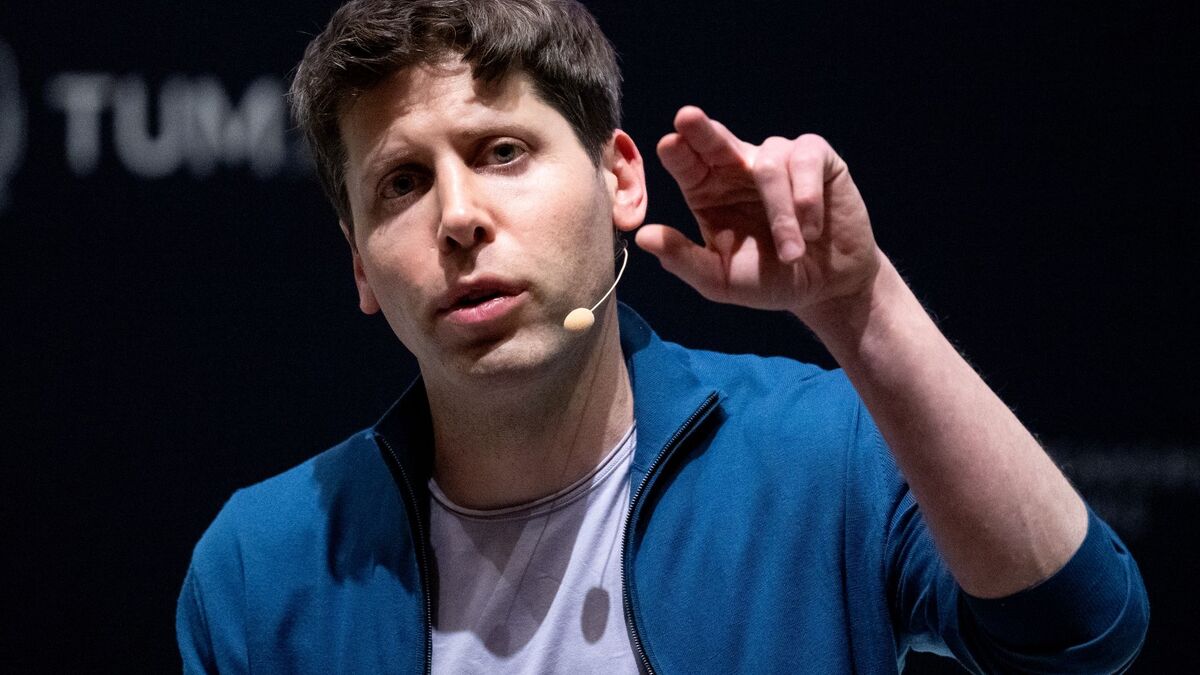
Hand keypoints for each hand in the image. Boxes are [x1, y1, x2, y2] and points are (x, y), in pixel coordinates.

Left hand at [635, 106, 880, 321]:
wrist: (826, 287)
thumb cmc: (769, 280)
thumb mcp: (721, 280)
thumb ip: (684, 260)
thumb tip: (642, 237)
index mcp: (707, 190)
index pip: (686, 162)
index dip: (678, 151)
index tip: (669, 145)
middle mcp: (737, 167)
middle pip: (715, 139)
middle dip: (702, 129)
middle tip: (687, 118)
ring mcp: (777, 158)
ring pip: (767, 165)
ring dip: (781, 215)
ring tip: (792, 253)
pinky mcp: (816, 158)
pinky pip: (805, 160)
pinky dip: (806, 197)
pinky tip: (812, 228)